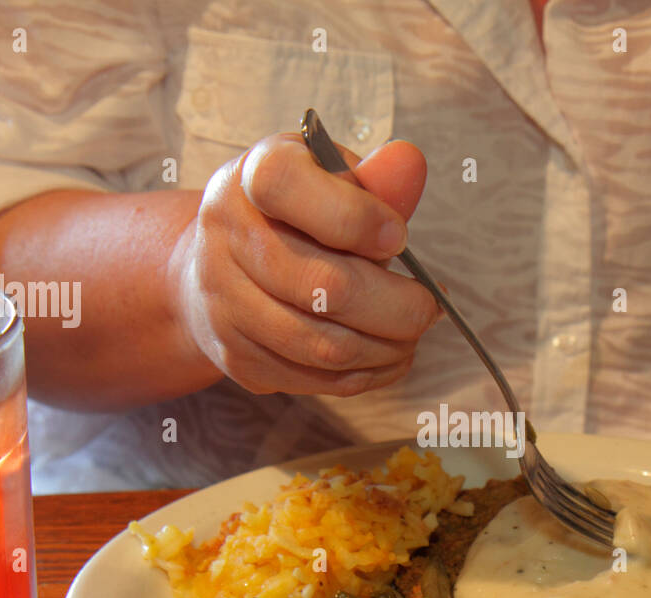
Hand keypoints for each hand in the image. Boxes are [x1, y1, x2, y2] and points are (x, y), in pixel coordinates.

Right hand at [167, 133, 439, 396]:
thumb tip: (409, 164)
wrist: (220, 263)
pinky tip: (389, 355)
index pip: (289, 189)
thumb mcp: (331, 179)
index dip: (356, 218)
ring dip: (387, 347)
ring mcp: (224, 304)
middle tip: (430, 307)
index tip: (400, 237)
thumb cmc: (294, 214)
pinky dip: (368, 374)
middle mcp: (226, 237)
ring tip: (414, 333)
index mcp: (251, 178)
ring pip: (324, 346)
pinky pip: (316, 381)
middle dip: (397, 305)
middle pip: (324, 286)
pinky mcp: (237, 358)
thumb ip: (375, 180)